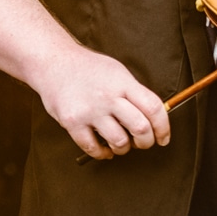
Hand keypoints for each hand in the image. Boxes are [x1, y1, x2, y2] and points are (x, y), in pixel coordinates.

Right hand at [36, 46, 170, 159]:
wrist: (52, 61)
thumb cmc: (87, 68)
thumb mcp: (116, 72)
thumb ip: (133, 92)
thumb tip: (154, 116)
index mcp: (123, 82)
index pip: (154, 108)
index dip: (163, 127)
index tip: (163, 137)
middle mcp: (108, 96)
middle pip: (140, 128)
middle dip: (146, 142)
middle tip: (142, 143)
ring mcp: (90, 110)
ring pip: (119, 142)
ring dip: (124, 149)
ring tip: (120, 144)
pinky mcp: (72, 122)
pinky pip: (93, 148)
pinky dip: (102, 153)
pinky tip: (104, 149)